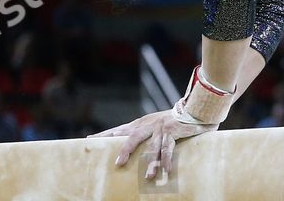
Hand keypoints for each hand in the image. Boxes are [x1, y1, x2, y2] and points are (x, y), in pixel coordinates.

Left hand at [90, 108, 216, 180]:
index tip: (89, 140)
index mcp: (141, 123)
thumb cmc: (173, 119)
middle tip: (119, 164)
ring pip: (153, 147)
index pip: (119, 129)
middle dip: (125, 150)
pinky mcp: (173, 130)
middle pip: (133, 137)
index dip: (105, 135)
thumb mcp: (154, 124)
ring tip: (148, 176)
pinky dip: (167, 160)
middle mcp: (149, 124)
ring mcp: (161, 127)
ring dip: (151, 163)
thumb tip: (127, 145)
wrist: (194, 107)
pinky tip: (166, 171)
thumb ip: (143, 133)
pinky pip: (169, 148)